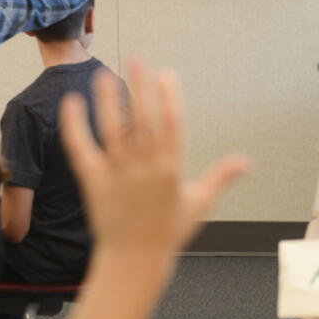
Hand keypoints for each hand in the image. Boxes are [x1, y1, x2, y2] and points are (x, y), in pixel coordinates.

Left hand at [60, 60, 250, 256]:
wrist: (134, 261)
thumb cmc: (168, 233)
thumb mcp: (199, 203)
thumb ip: (222, 177)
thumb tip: (247, 162)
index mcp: (172, 170)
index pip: (172, 125)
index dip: (169, 97)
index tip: (165, 74)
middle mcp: (145, 168)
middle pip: (143, 119)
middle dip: (140, 86)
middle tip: (137, 57)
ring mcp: (118, 175)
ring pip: (112, 130)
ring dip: (108, 101)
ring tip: (104, 75)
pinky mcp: (94, 183)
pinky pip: (82, 149)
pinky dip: (75, 127)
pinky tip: (71, 104)